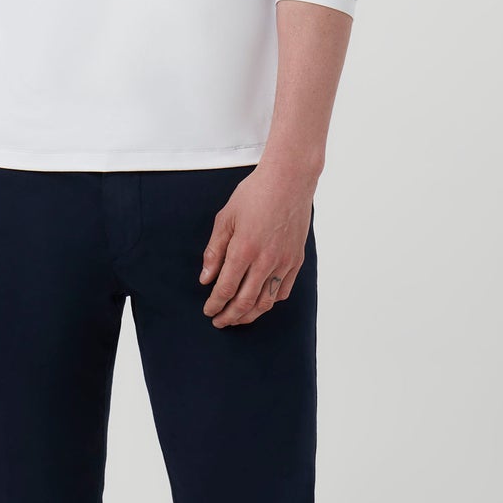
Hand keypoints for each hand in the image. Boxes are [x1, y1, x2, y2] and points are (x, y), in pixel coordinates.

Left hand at [199, 163, 313, 326]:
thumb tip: (206, 279)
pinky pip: (283, 290)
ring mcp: (284, 262)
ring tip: (238, 318)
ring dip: (250, 315)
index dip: (215, 304)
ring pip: (266, 302)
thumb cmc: (255, 194)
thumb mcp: (225, 218)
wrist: (289, 180)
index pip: (226, 289)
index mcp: (244, 250)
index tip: (208, 311)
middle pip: (245, 302)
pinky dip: (271, 301)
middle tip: (219, 322)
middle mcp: (266, 261)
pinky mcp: (296, 260)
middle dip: (230, 317)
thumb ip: (214, 251)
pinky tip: (260, 302)